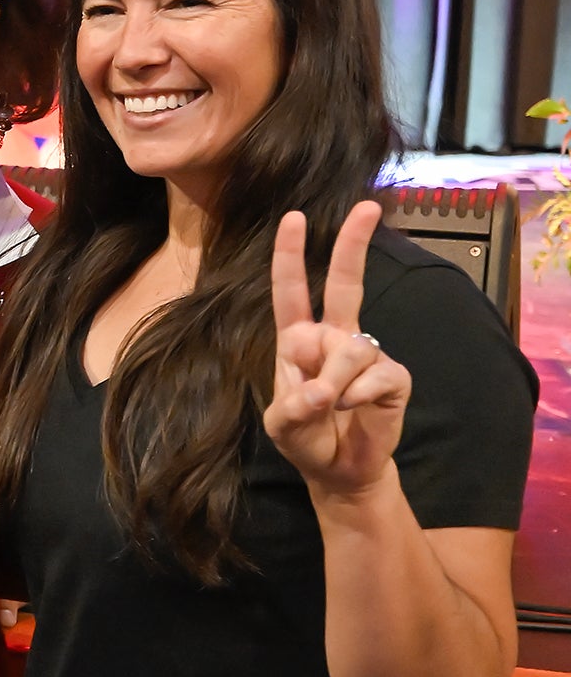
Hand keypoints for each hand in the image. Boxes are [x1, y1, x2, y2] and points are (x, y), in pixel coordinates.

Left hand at [265, 200, 411, 500]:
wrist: (340, 470)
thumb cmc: (306, 438)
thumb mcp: (283, 425)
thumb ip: (293, 407)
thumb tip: (323, 390)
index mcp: (298, 339)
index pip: (292, 291)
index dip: (290, 255)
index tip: (294, 218)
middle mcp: (334, 336)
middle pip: (347, 284)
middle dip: (354, 244)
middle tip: (368, 207)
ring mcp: (367, 353)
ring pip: (351, 349)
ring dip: (334, 383)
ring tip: (330, 407)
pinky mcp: (393, 376)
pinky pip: (373, 377)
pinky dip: (357, 398)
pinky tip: (355, 410)